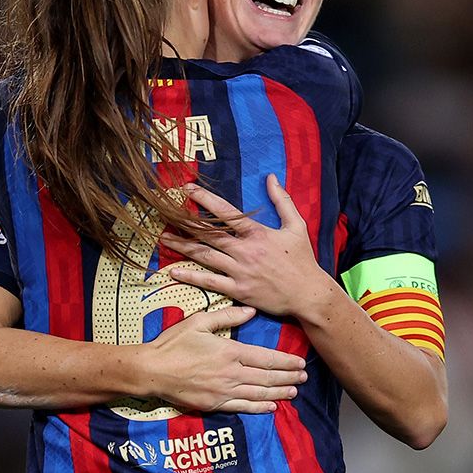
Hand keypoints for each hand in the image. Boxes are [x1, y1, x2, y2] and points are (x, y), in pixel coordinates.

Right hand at [140, 305, 306, 413]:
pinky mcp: (215, 404)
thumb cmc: (173, 344)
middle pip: (267, 377)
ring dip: (279, 393)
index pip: (265, 358)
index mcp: (229, 351)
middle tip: (304, 377)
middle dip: (288, 377)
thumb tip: (251, 312)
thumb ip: (226, 316)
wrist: (152, 370)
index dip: (285, 362)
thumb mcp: (198, 322)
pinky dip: (260, 408)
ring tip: (294, 391)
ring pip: (259, 393)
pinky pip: (243, 407)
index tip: (300, 363)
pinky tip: (272, 407)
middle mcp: (231, 373)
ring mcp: (224, 391)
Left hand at [160, 175, 335, 316]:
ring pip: (204, 256)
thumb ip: (282, 201)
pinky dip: (191, 277)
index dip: (204, 199)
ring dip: (182, 246)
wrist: (309, 295)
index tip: (186, 189)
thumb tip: (271, 177)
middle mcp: (244, 251)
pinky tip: (174, 271)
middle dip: (185, 223)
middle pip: (208, 234)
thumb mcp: (296, 226)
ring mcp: (239, 271)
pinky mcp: (238, 290)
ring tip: (164, 238)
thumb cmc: (302, 260)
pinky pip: (210, 282)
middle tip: (165, 213)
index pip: (225, 212)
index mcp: (257, 234)